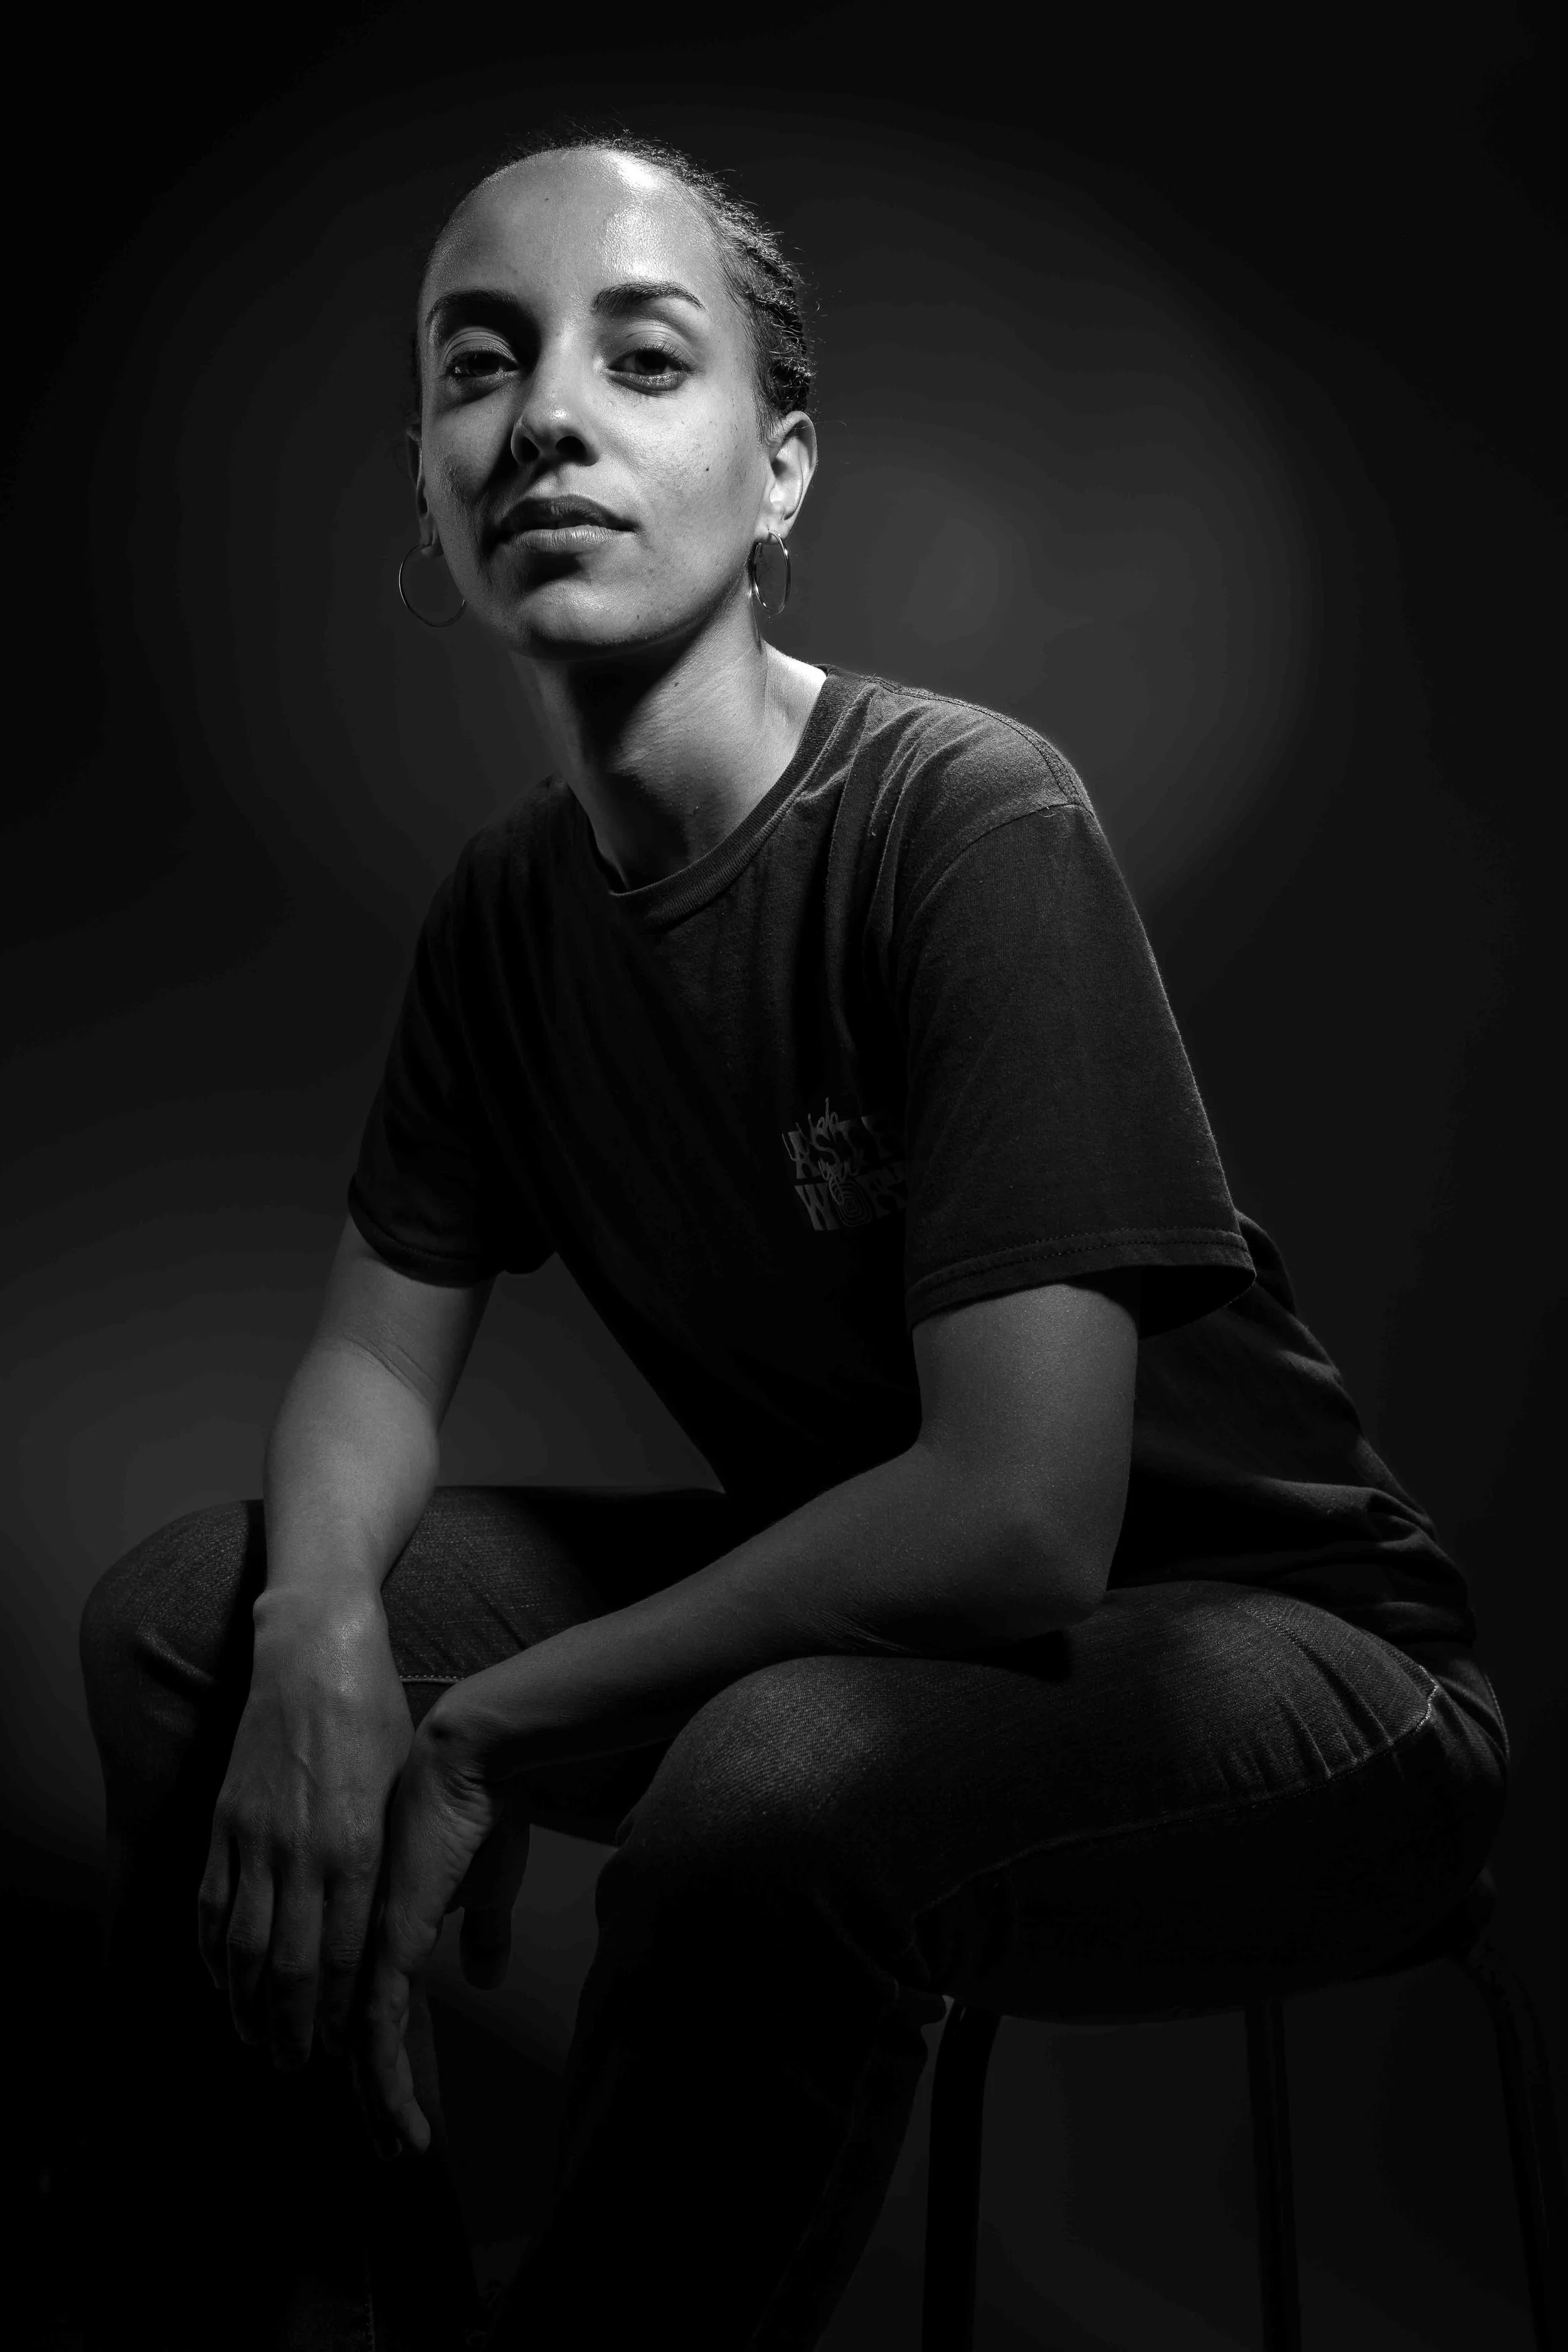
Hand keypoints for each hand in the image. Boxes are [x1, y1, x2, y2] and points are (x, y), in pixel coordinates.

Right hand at [196, 1595, 411, 2070]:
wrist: (315, 1650)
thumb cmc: (375, 1714)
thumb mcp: (401, 1787)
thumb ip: (390, 1855)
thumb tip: (395, 1915)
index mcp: (356, 1845)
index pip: (341, 1954)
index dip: (335, 2010)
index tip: (339, 2046)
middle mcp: (301, 1850)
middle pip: (287, 1965)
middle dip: (289, 2027)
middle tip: (292, 2068)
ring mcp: (255, 1835)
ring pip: (241, 1944)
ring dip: (244, 2001)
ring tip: (253, 2037)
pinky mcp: (224, 1817)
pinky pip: (210, 1900)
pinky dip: (211, 1950)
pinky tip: (219, 1978)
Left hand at [355, 1707, 529, 2157]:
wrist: (469, 1762)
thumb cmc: (480, 1814)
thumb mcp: (485, 1884)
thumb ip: (481, 1930)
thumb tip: (484, 1973)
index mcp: (388, 1936)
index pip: (375, 2018)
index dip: (382, 2071)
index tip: (395, 2116)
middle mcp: (369, 1949)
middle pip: (360, 2045)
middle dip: (374, 2103)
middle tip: (389, 2152)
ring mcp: (373, 1950)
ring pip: (363, 2052)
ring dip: (380, 2106)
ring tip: (397, 2149)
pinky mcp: (389, 1946)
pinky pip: (378, 2033)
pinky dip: (384, 2082)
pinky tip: (395, 2115)